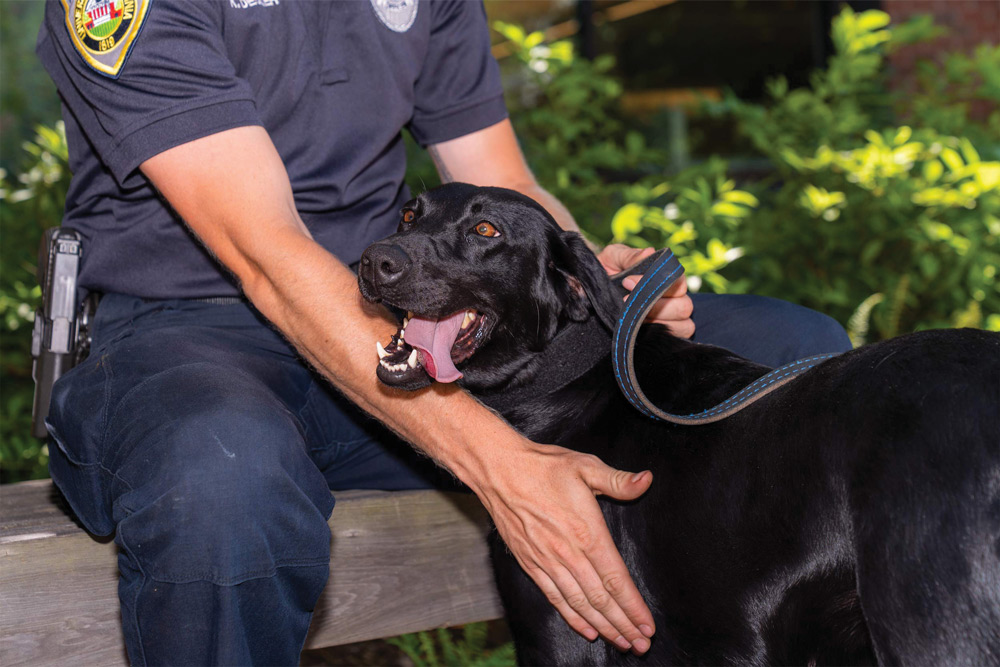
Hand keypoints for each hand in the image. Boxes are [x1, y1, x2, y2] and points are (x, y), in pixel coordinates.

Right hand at [470, 439, 655, 653]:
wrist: (499, 470)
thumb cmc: (544, 466)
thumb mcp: (585, 466)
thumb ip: (618, 480)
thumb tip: (647, 480)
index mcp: (587, 532)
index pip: (616, 579)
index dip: (633, 606)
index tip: (647, 626)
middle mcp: (568, 553)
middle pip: (601, 599)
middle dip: (623, 625)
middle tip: (640, 645)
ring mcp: (547, 561)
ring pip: (580, 603)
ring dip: (603, 626)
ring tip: (621, 643)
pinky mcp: (530, 563)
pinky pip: (554, 597)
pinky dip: (572, 617)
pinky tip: (587, 629)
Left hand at [597, 245, 694, 338]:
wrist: (590, 292)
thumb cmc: (606, 272)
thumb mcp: (612, 258)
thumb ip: (629, 256)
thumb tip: (649, 253)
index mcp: (666, 277)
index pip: (678, 280)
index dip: (657, 283)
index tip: (627, 282)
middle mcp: (675, 298)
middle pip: (684, 306)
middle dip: (654, 305)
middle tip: (624, 301)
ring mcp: (672, 320)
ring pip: (684, 325)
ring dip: (657, 321)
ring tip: (629, 316)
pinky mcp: (664, 336)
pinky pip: (675, 339)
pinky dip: (659, 336)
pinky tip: (636, 330)